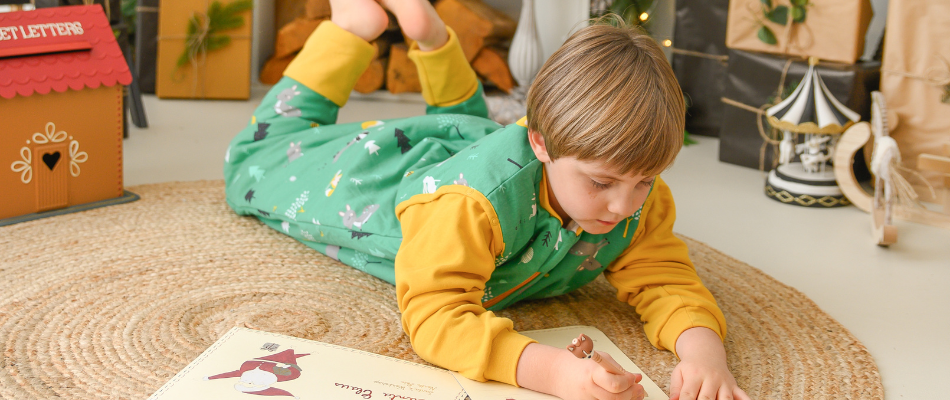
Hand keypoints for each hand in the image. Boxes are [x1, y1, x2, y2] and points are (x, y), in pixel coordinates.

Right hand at [517, 343, 644, 399]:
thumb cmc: (577, 362)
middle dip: (632, 393)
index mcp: (592, 373)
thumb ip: (617, 368)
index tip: (633, 378)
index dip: (628, 382)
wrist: (556, 372)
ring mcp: (586, 399)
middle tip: (639, 388)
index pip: (615, 384)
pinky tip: (621, 397)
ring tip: (634, 393)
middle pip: (616, 398)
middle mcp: (588, 389)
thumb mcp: (599, 358)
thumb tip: (636, 378)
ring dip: (627, 399)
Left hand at [670, 328, 749, 399]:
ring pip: (725, 399)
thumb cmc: (691, 367)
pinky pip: (742, 395)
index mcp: (695, 375)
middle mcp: (711, 379)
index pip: (688, 395)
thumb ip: (675, 388)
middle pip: (707, 399)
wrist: (706, 353)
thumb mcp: (678, 372)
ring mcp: (724, 383)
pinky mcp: (733, 386)